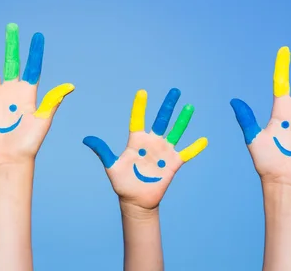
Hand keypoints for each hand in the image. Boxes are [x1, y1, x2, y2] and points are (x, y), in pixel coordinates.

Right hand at [0, 23, 73, 168]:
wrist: (10, 161)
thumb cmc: (29, 143)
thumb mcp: (43, 120)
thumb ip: (52, 101)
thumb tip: (70, 86)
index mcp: (28, 94)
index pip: (32, 67)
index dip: (34, 52)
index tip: (38, 36)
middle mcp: (11, 92)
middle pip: (10, 63)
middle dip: (11, 45)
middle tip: (11, 26)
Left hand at [83, 88, 207, 209]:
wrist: (135, 201)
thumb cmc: (122, 183)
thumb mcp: (111, 166)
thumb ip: (102, 151)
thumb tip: (86, 138)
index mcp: (136, 141)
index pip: (138, 119)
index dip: (140, 106)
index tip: (142, 91)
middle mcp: (152, 143)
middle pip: (162, 120)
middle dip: (168, 105)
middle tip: (175, 90)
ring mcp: (164, 152)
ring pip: (176, 132)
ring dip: (183, 120)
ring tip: (189, 106)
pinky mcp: (173, 164)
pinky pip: (186, 153)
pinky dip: (195, 147)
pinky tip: (204, 139)